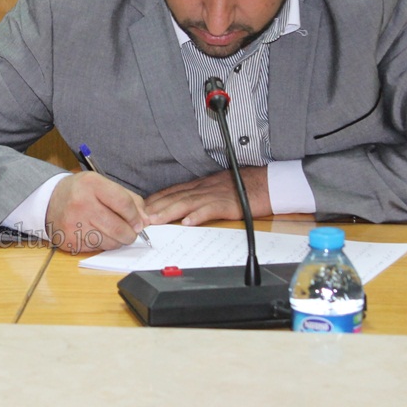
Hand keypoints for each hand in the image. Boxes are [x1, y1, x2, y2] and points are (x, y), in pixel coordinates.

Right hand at [46, 172, 150, 252]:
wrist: (49, 200)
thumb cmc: (82, 192)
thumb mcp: (103, 184)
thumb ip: (128, 199)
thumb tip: (145, 220)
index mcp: (91, 184)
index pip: (124, 204)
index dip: (136, 216)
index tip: (139, 222)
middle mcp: (81, 203)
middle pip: (119, 228)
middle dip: (131, 233)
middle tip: (131, 232)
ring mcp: (74, 224)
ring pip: (111, 242)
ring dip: (118, 240)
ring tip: (114, 232)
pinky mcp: (70, 241)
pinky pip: (98, 248)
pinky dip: (103, 244)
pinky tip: (97, 234)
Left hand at [143, 166, 270, 226]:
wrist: (267, 183)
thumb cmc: (243, 188)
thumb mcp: (216, 189)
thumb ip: (200, 196)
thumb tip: (183, 209)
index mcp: (200, 185)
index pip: (172, 191)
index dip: (155, 200)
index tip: (139, 208)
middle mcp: (203, 188)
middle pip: (174, 197)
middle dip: (155, 208)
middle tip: (139, 218)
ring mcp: (214, 195)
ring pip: (187, 203)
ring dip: (168, 212)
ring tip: (154, 221)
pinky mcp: (228, 203)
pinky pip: (210, 210)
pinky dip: (198, 216)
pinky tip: (187, 223)